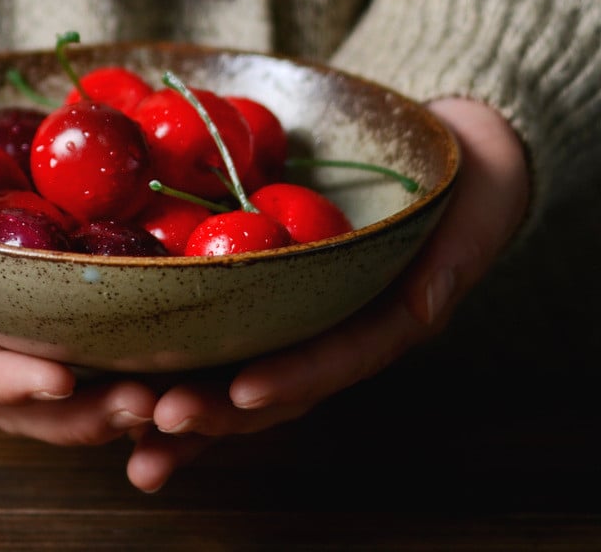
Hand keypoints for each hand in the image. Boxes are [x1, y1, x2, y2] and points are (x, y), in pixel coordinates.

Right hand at [0, 86, 158, 448]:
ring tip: (166, 389)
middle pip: (8, 390)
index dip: (3, 380)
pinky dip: (107, 338)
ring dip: (102, 390)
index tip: (62, 380)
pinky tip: (160, 336)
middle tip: (145, 403)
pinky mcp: (15, 278)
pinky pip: (60, 321)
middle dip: (74, 409)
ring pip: (43, 371)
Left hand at [124, 97, 529, 492]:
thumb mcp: (471, 219)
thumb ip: (450, 266)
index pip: (334, 360)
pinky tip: (130, 384)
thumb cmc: (466, 189)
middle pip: (274, 387)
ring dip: (187, 410)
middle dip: (217, 412)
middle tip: (159, 423)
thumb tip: (426, 305)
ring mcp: (300, 321)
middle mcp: (335, 334)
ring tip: (131, 435)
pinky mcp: (270, 296)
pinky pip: (225, 334)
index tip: (242, 393)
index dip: (291, 379)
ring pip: (240, 377)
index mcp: (382, 324)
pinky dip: (181, 361)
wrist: (456, 164)